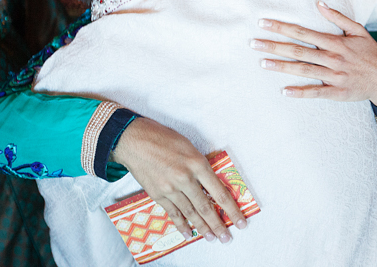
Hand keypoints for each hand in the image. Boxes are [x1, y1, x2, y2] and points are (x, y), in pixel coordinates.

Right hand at [111, 117, 248, 242]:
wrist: (136, 140)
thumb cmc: (164, 139)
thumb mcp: (190, 147)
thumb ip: (201, 167)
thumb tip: (211, 185)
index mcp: (197, 164)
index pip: (219, 192)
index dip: (231, 209)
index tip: (240, 220)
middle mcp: (185, 178)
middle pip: (206, 207)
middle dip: (218, 225)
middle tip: (226, 237)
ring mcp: (170, 188)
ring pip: (190, 213)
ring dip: (202, 228)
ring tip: (212, 238)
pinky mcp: (157, 194)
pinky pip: (173, 213)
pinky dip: (181, 224)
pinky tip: (188, 233)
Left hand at [250, 1, 376, 107]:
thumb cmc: (370, 53)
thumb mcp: (358, 31)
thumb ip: (338, 17)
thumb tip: (319, 3)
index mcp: (335, 42)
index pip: (303, 32)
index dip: (282, 27)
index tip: (264, 24)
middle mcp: (332, 58)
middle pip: (298, 50)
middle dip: (274, 46)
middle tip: (253, 43)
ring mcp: (334, 76)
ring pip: (303, 70)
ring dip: (282, 67)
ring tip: (262, 63)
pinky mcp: (336, 92)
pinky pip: (316, 92)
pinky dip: (300, 92)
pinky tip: (285, 91)